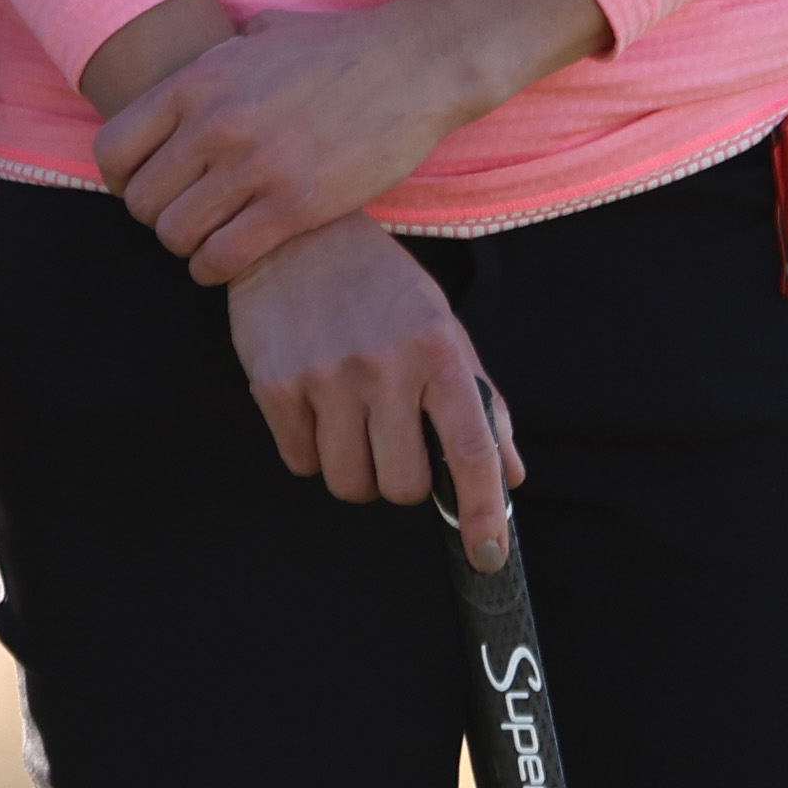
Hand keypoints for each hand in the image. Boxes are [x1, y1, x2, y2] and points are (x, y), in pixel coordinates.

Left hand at [102, 8, 458, 282]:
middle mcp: (216, 124)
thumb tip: (188, 77)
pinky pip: (224, 258)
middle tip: (186, 216)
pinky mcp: (296, 205)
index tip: (143, 186)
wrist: (415, 64)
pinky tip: (230, 259)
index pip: (113, 149)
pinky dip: (215, 268)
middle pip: (141, 202)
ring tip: (209, 238)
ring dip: (187, 246)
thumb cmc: (339, 47)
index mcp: (198, 81)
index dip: (120, 178)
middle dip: (157, 216)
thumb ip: (216, 60)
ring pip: (177, 236)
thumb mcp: (260, 34)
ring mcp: (255, 167)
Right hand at [227, 217, 525, 568]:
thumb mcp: (442, 327)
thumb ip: (479, 402)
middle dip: (401, 479)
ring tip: (353, 422)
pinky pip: (301, 463)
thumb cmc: (380, 286)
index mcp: (437, 350)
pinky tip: (315, 406)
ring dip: (356, 470)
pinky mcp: (275, 383)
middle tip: (393, 440)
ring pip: (350, 483)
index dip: (482, 511)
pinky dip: (311, 451)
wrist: (295, 232)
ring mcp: (327, 375)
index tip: (488, 554)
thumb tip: (511, 477)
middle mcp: (385, 364)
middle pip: (402, 485)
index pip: (471, 448)